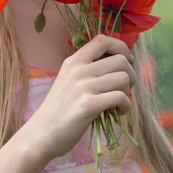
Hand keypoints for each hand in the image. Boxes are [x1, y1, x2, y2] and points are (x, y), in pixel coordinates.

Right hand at [30, 34, 135, 161]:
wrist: (42, 133)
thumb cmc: (58, 109)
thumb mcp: (68, 80)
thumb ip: (87, 70)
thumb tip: (118, 65)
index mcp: (73, 61)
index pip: (102, 40)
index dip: (121, 46)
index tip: (126, 61)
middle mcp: (78, 69)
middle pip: (120, 60)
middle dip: (130, 75)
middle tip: (123, 89)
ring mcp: (83, 86)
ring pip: (123, 78)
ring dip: (128, 91)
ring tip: (118, 102)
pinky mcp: (88, 105)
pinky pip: (120, 97)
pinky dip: (125, 106)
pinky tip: (118, 112)